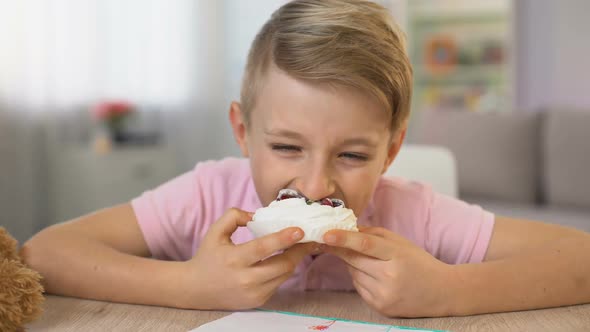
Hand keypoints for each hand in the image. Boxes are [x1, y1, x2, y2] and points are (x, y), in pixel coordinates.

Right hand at [182, 208, 319, 309]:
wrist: (195, 289)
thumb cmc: (208, 256)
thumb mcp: (215, 231)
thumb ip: (235, 216)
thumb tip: (257, 215)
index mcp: (234, 259)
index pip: (263, 248)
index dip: (283, 239)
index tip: (300, 230)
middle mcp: (245, 279)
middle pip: (282, 265)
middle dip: (300, 250)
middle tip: (311, 237)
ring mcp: (253, 293)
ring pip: (285, 275)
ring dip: (294, 260)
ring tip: (301, 246)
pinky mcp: (258, 301)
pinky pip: (279, 283)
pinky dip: (283, 270)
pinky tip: (285, 260)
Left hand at [323, 226, 451, 316]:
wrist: (442, 292)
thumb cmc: (420, 262)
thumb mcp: (401, 242)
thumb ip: (374, 233)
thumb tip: (347, 229)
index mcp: (397, 255)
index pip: (365, 245)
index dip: (344, 239)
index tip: (325, 234)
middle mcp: (390, 276)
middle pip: (354, 260)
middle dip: (341, 249)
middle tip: (330, 239)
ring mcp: (384, 294)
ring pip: (353, 274)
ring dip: (355, 265)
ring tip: (374, 263)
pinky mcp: (380, 307)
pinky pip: (359, 287)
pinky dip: (361, 279)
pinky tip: (376, 276)